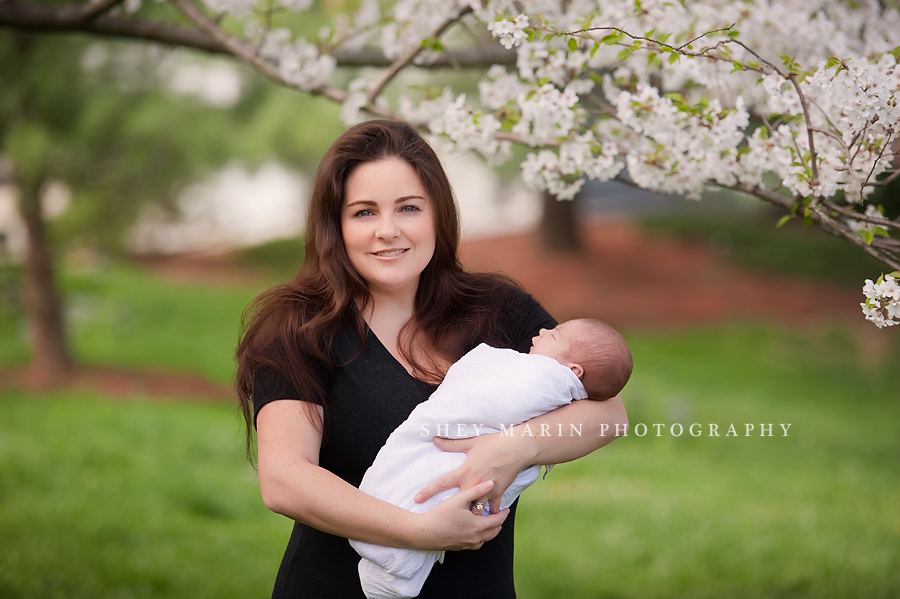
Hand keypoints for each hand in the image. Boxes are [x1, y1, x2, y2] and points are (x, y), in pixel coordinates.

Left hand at [414, 433, 532, 514]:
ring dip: (471, 515)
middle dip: (452, 512)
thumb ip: (452, 444)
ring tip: (465, 522)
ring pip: (476, 510)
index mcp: (464, 472)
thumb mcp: (471, 442)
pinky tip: (487, 517)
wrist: (516, 448)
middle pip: (459, 505)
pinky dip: (489, 512)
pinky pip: (492, 508)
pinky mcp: (499, 493)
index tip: (417, 499)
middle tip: (444, 519)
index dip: (428, 491)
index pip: (441, 483)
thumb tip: (435, 439)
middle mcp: (474, 484)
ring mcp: (487, 491)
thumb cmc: (494, 443)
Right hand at [416, 480, 508, 550]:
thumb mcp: (459, 499)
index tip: (506, 509)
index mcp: (478, 527)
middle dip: (498, 524)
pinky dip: (479, 537)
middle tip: (499, 515)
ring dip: (489, 531)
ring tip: (487, 522)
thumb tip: (491, 483)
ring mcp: (466, 545)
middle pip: (493, 532)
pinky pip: (475, 544)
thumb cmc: (440, 515)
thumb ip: (476, 491)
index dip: (503, 514)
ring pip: (484, 540)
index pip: (497, 521)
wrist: (423, 532)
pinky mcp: (458, 548)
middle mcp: (475, 538)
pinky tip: (473, 531)